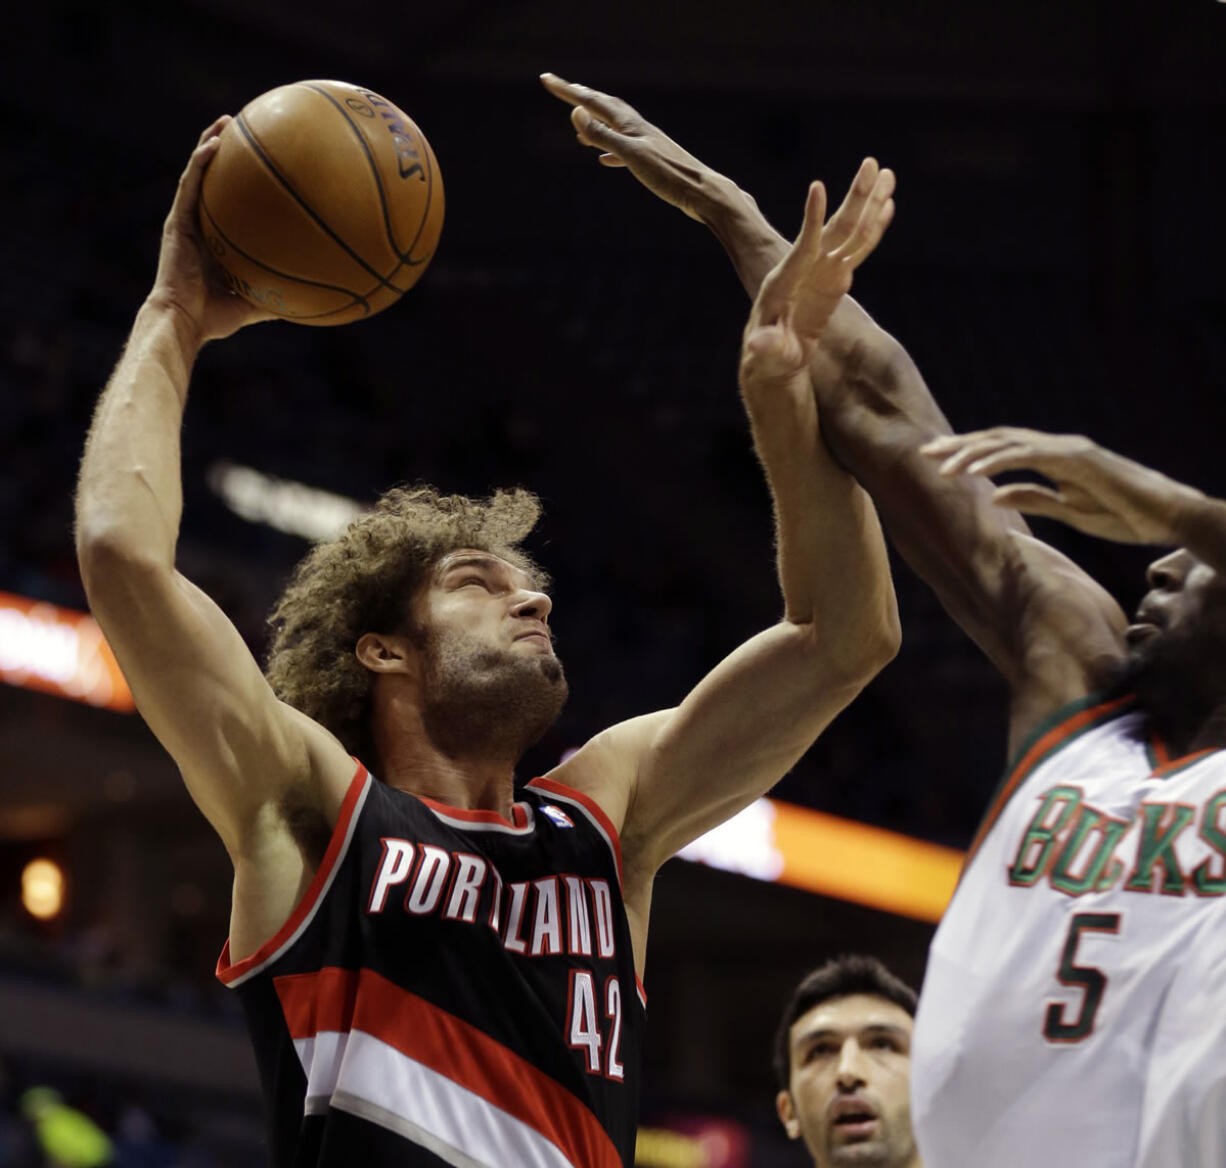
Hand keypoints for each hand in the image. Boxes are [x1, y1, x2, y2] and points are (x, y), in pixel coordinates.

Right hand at [148, 117, 274, 344]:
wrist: (184, 322)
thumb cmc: (215, 318)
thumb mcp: (255, 304)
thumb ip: (278, 298)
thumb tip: (313, 302)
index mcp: (214, 240)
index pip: (227, 203)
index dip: (240, 182)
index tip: (263, 164)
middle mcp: (199, 225)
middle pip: (212, 180)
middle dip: (226, 151)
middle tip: (247, 129)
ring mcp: (186, 221)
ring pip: (197, 173)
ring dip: (209, 143)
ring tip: (228, 121)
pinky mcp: (177, 222)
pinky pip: (189, 185)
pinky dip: (200, 162)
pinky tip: (214, 144)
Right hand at [541, 72, 731, 220]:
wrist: (702, 193)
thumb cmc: (669, 176)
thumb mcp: (631, 155)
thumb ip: (603, 135)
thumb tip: (576, 111)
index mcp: (629, 125)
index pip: (591, 101)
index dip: (567, 91)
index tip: (545, 80)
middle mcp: (637, 129)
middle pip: (603, 105)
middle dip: (580, 97)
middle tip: (560, 88)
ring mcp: (645, 144)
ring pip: (614, 126)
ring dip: (594, 121)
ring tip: (579, 126)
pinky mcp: (652, 162)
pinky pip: (624, 150)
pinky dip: (609, 150)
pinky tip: (605, 161)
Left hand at [741, 166, 894, 379]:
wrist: (775, 359)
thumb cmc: (767, 357)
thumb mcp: (766, 353)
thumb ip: (767, 346)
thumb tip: (757, 344)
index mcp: (785, 280)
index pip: (803, 246)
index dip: (811, 220)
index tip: (817, 187)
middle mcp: (805, 268)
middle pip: (835, 228)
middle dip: (854, 198)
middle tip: (870, 164)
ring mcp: (822, 271)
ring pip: (850, 231)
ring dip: (868, 203)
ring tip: (885, 173)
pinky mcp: (835, 278)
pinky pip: (858, 249)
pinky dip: (874, 228)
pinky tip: (888, 206)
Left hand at [922, 427, 1199, 544]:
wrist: (1167, 517)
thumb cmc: (1124, 514)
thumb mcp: (1069, 510)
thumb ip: (1034, 498)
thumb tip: (993, 496)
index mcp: (1052, 458)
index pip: (1001, 450)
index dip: (967, 453)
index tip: (936, 461)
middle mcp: (1057, 447)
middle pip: (998, 440)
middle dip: (959, 446)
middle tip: (924, 453)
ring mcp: (1068, 449)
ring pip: (1009, 444)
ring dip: (972, 454)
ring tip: (943, 467)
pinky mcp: (1079, 459)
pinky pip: (1032, 457)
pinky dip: (1001, 461)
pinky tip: (976, 471)